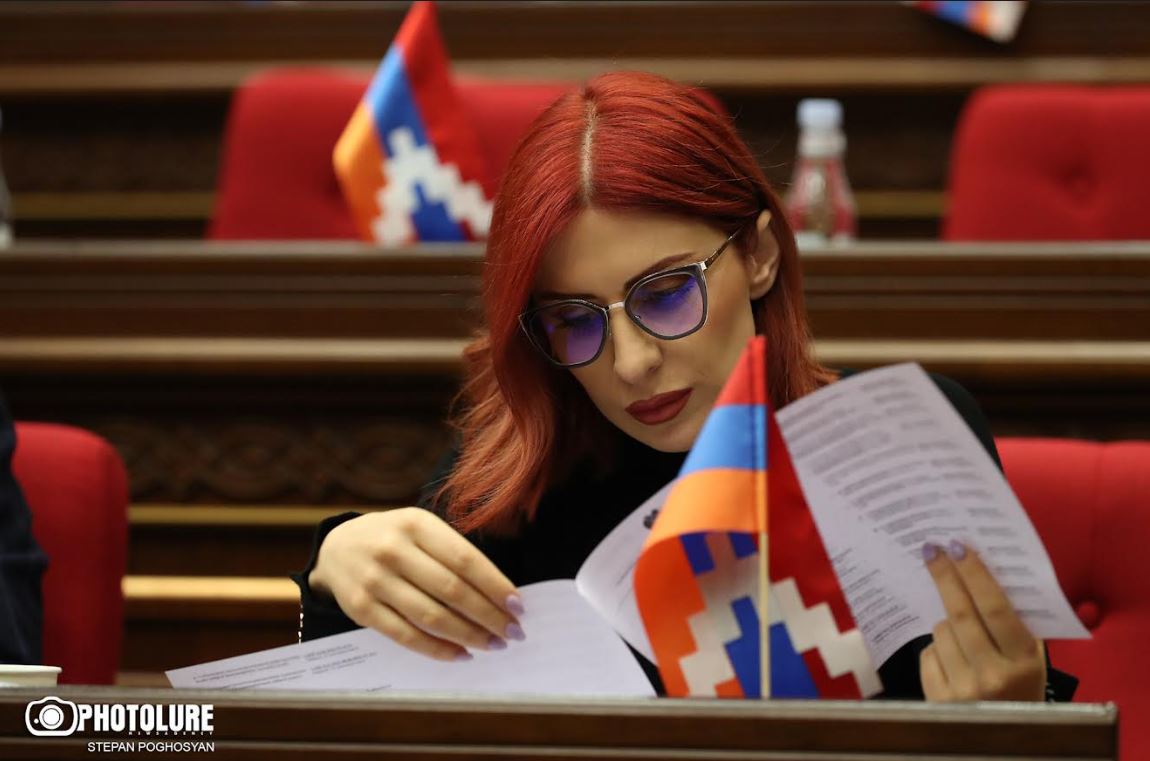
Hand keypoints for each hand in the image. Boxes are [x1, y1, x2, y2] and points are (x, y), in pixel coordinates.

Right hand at [309, 508, 523, 660]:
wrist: (336, 547)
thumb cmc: (394, 539)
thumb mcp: (420, 528)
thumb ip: (453, 553)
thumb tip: (499, 594)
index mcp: (416, 524)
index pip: (465, 559)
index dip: (495, 585)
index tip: (518, 606)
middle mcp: (393, 550)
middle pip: (452, 590)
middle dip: (489, 615)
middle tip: (513, 632)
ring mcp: (375, 580)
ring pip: (431, 616)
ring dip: (469, 635)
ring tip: (493, 644)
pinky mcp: (361, 608)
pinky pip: (406, 635)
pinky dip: (438, 649)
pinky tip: (461, 654)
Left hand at [919, 540, 1045, 701]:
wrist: (1003, 742)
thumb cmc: (1021, 690)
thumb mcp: (1031, 661)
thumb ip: (1014, 624)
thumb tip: (980, 571)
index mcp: (1024, 661)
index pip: (996, 608)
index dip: (975, 575)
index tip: (957, 547)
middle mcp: (993, 675)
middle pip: (960, 613)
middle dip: (945, 577)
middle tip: (931, 549)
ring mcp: (962, 689)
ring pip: (941, 630)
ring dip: (947, 623)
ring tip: (964, 636)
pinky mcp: (936, 699)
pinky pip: (929, 653)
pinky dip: (938, 649)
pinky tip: (954, 661)